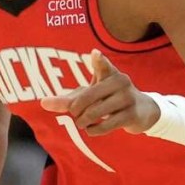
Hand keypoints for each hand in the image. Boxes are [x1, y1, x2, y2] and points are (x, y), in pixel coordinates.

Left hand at [40, 50, 158, 135]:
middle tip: (75, 115)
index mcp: (110, 73)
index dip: (99, 61)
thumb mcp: (91, 95)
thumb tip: (42, 102)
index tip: (94, 54)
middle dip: (76, 110)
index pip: (103, 65)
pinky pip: (105, 125)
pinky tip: (92, 129)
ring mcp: (127, 98)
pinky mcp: (131, 115)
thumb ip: (67, 99)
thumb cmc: (109, 99)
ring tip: (82, 123)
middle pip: (88, 97)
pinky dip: (93, 130)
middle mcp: (120, 82)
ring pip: (96, 112)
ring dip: (83, 122)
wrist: (142, 111)